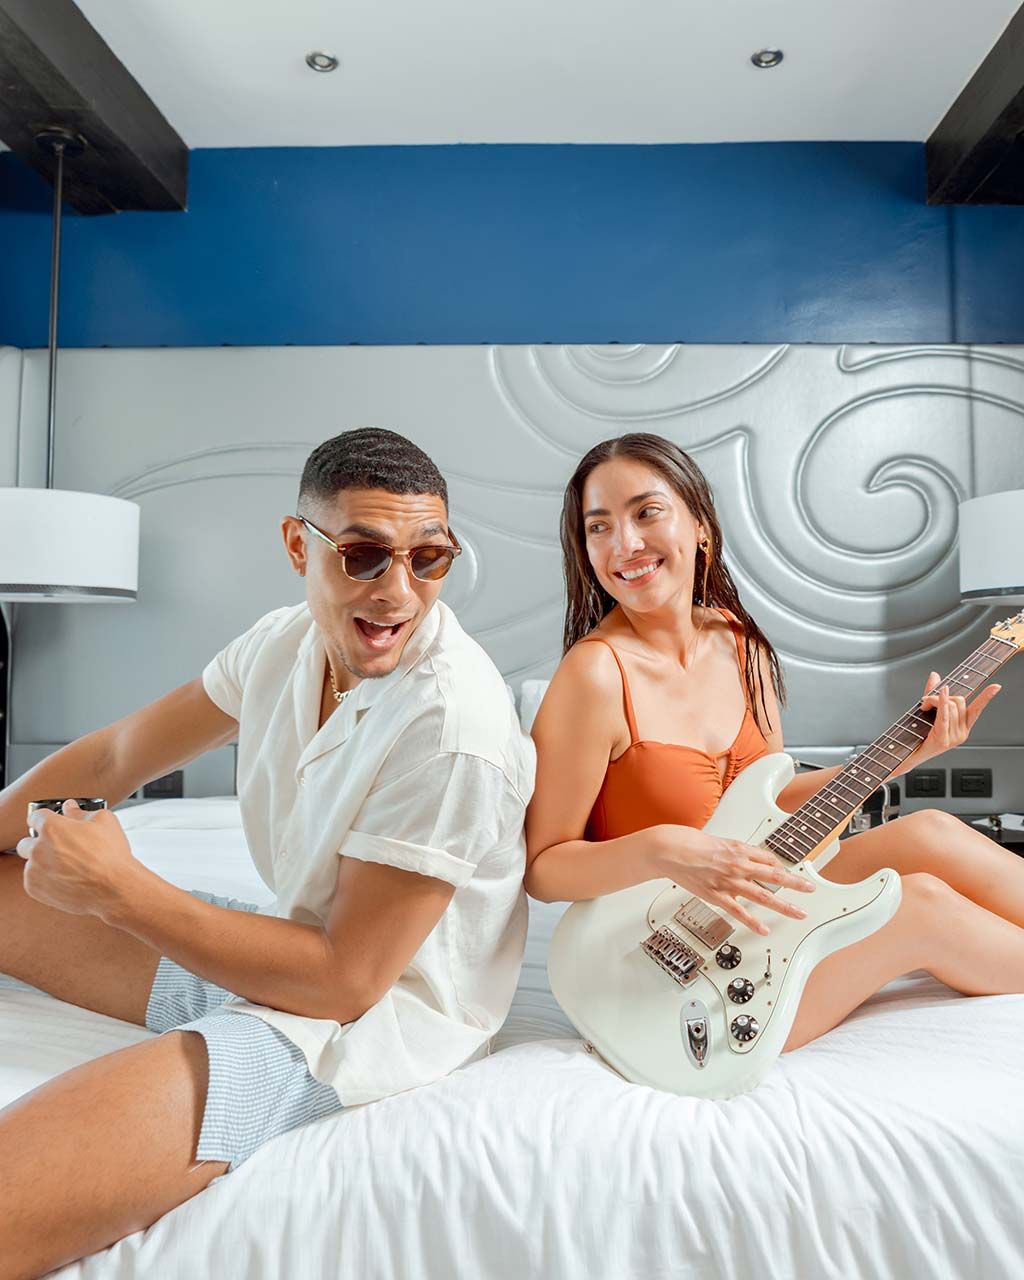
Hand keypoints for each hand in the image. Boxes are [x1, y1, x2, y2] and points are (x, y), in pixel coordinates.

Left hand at [15, 800, 135, 917]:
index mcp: (51, 828)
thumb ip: (80, 812)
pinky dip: (45, 880)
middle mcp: (38, 848)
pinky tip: (65, 879)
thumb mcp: (104, 822)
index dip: (45, 819)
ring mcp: (34, 870)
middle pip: (27, 841)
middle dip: (39, 843)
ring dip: (43, 862)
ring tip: (66, 867)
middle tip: (59, 847)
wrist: (114, 889)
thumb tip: (70, 808)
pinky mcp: (34, 889)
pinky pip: (33, 880)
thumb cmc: (111, 855)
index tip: (50, 823)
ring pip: (30, 863)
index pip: (35, 816)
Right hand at [651, 824, 814, 935]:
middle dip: (795, 884)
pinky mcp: (716, 895)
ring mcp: (728, 882)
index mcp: (739, 850)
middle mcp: (738, 866)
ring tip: (798, 913)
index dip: (781, 867)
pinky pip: (738, 912)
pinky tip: (764, 930)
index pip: (768, 859)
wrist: (669, 849)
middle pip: (773, 876)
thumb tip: (750, 857)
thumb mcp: (719, 840)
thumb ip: (736, 850)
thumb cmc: (690, 843)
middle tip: (811, 889)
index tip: (791, 874)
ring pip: (762, 895)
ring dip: (783, 905)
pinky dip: (752, 922)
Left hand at [901, 671, 1000, 773]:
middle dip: (941, 695)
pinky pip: (944, 716)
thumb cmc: (918, 734)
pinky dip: (942, 702)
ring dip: (932, 700)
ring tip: (923, 707)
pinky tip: (941, 692)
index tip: (996, 686)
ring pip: (950, 706)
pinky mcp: (943, 739)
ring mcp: (954, 738)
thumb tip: (935, 674)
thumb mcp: (928, 711)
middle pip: (959, 701)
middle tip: (926, 701)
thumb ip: (933, 693)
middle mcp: (962, 733)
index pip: (977, 710)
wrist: (908, 755)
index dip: (986, 697)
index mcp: (963, 728)